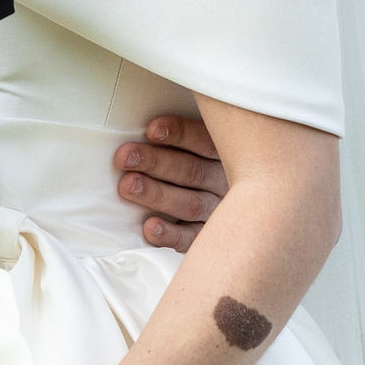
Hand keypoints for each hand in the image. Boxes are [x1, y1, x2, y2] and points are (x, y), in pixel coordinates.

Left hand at [116, 115, 227, 252]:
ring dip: (156, 194)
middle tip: (125, 157)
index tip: (151, 130)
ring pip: (190, 204)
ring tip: (127, 186)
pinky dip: (171, 234)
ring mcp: (222, 213)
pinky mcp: (211, 237)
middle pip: (192, 171)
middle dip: (155, 162)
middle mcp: (228, 183)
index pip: (205, 141)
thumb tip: (148, 125)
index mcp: (227, 153)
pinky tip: (150, 227)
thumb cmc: (203, 164)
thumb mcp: (206, 145)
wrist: (240, 213)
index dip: (179, 134)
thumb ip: (186, 137)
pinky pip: (193, 239)